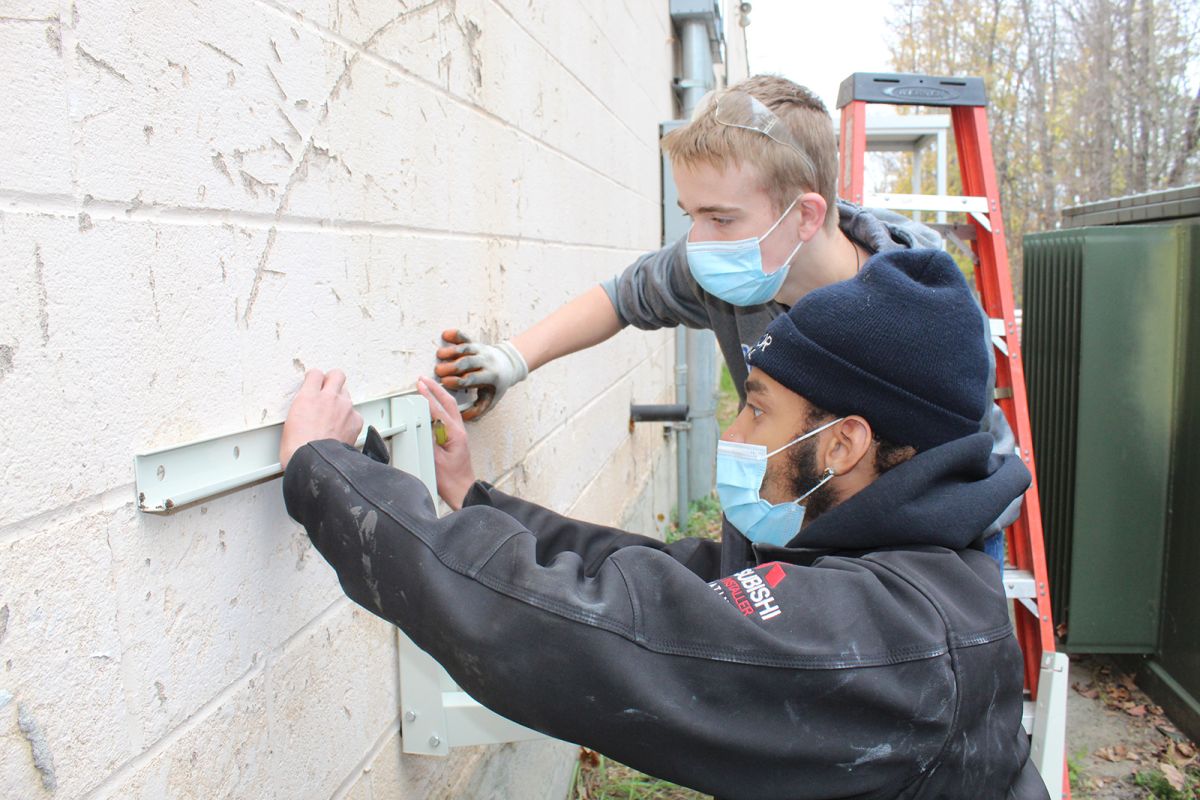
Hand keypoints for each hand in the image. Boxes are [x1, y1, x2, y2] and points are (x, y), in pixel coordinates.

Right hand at [280, 369, 362, 468]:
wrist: (315, 462)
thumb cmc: (297, 449)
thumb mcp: (290, 421)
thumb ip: (303, 407)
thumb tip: (306, 408)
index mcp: (308, 396)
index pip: (315, 373)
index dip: (315, 378)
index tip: (315, 383)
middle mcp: (329, 397)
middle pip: (337, 375)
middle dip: (333, 380)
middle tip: (329, 389)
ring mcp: (345, 407)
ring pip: (347, 394)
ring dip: (341, 401)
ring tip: (334, 416)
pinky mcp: (356, 420)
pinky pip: (355, 413)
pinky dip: (350, 419)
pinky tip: (342, 429)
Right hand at [416, 375, 475, 509]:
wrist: (462, 491)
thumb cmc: (450, 480)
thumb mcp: (434, 460)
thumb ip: (427, 440)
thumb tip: (420, 424)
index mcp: (455, 434)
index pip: (438, 410)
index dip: (427, 396)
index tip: (419, 385)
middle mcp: (459, 431)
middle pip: (449, 402)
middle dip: (436, 388)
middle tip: (423, 379)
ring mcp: (459, 434)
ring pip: (450, 408)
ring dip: (439, 395)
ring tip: (428, 386)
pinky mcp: (456, 438)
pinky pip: (449, 416)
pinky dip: (441, 406)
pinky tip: (433, 405)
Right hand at [433, 329, 527, 420]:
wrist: (508, 366)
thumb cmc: (495, 386)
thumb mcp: (490, 399)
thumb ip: (477, 410)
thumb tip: (461, 418)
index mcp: (490, 377)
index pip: (472, 378)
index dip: (457, 381)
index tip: (445, 383)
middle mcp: (486, 362)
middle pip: (467, 362)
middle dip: (451, 367)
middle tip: (437, 372)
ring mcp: (480, 350)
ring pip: (465, 349)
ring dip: (451, 351)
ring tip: (438, 356)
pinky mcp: (475, 343)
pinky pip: (465, 336)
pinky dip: (455, 335)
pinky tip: (445, 335)